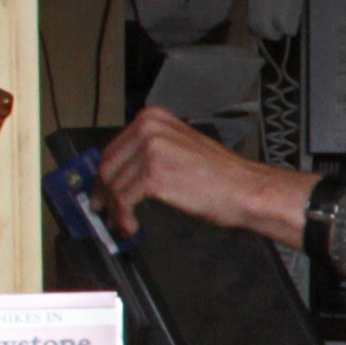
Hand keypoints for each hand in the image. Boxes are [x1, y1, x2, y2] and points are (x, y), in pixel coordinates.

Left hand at [92, 109, 307, 243]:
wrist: (244, 189)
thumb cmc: (219, 175)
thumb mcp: (178, 147)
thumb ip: (148, 152)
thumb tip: (119, 174)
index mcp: (153, 118)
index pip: (114, 148)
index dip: (104, 175)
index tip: (101, 191)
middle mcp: (148, 128)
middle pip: (108, 166)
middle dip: (103, 193)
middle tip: (104, 212)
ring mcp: (150, 150)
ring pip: (113, 185)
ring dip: (115, 210)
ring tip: (123, 223)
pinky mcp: (153, 175)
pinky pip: (123, 200)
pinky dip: (123, 217)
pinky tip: (131, 226)